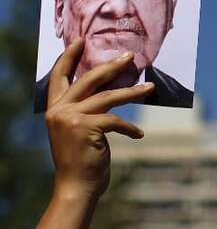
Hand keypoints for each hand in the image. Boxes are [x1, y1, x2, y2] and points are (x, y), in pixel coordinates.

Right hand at [45, 38, 153, 199]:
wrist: (77, 187)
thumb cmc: (81, 159)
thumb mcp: (77, 130)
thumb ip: (83, 110)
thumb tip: (107, 89)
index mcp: (54, 109)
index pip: (58, 77)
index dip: (69, 57)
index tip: (81, 41)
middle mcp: (59, 110)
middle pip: (89, 79)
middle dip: (111, 66)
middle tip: (130, 56)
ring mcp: (71, 118)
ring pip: (108, 96)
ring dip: (132, 92)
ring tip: (150, 88)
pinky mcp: (87, 128)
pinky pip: (116, 120)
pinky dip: (130, 128)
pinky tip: (139, 134)